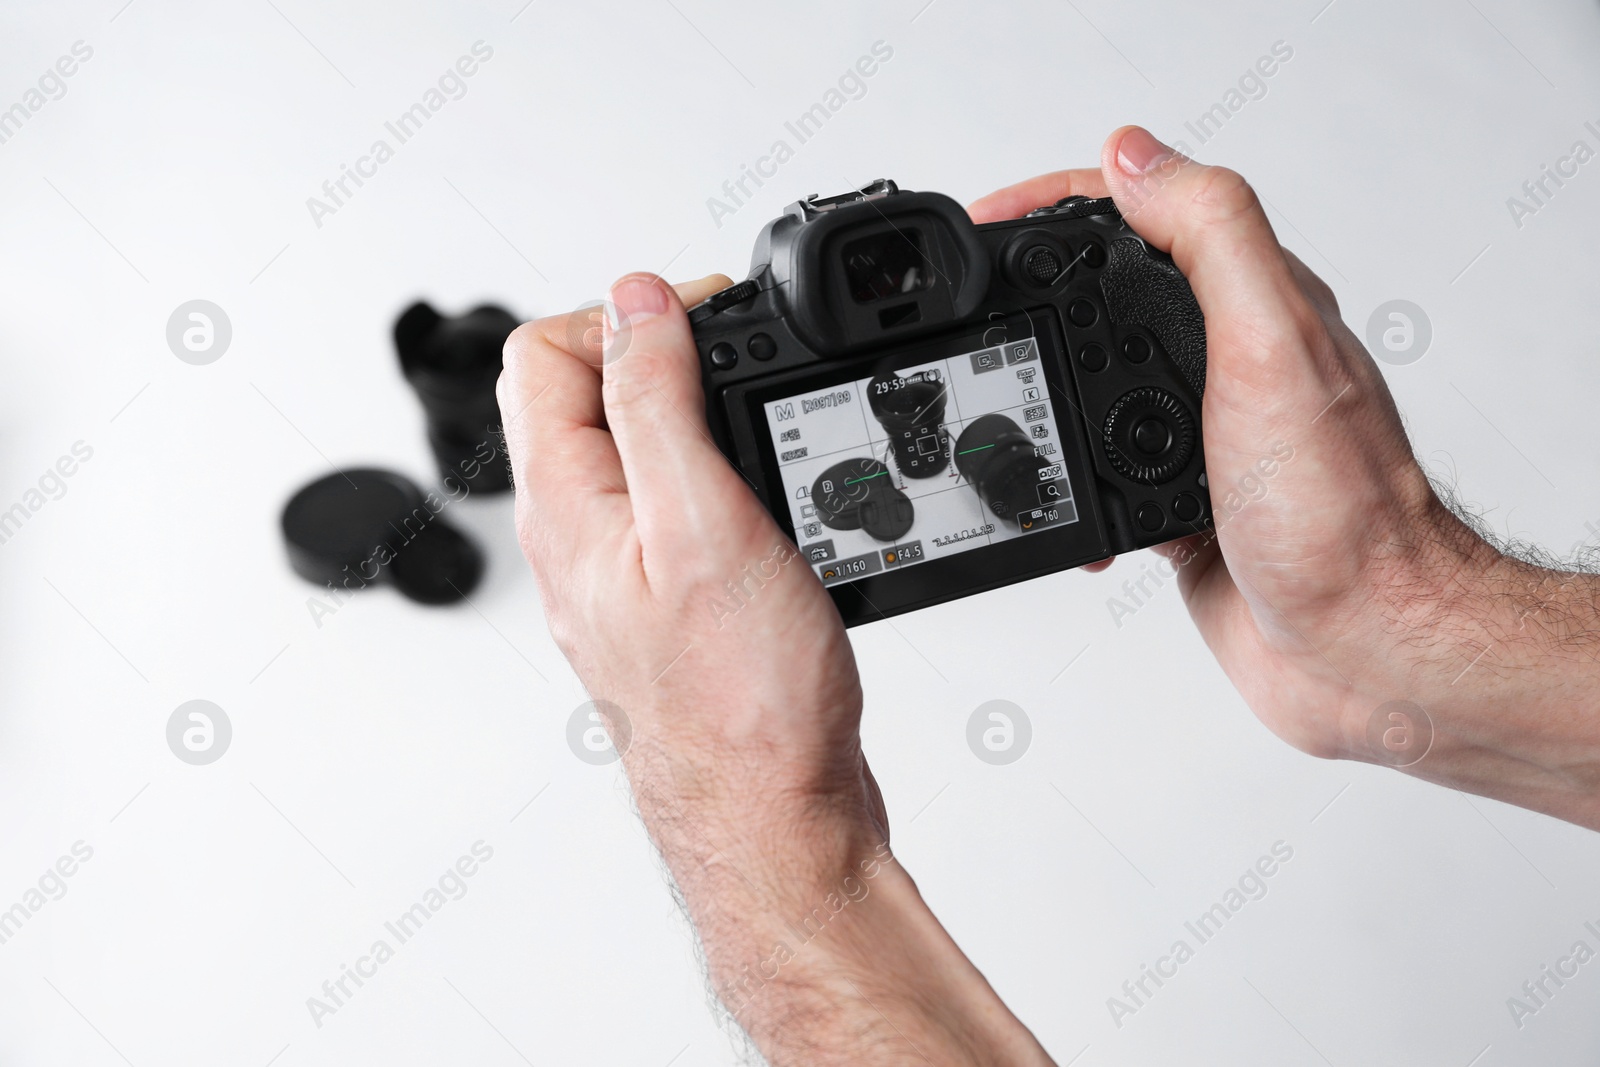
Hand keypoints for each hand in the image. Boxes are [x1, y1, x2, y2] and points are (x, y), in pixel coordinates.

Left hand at [499, 275, 1053, 1062]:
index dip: (624, 314)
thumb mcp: (701, 522)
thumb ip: (655, 401)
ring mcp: (619, 575)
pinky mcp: (667, 604)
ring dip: (692, 414)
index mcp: (564, 506)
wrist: (777, 820)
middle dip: (659, 354)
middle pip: (581, 395)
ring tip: (759, 423)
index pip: (542, 354)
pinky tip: (767, 497)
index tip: (704, 321)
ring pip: (632, 452)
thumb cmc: (740, 705)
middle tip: (738, 362)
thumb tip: (634, 301)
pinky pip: (671, 508)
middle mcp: (576, 539)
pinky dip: (717, 477)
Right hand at [972, 127, 1599, 827]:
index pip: (1150, 212)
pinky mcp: (1183, 501)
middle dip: (1034, 287)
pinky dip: (1064, 475)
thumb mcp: (1272, 347)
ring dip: (1040, 386)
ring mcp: (1206, 434)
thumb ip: (1212, 238)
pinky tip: (1056, 495)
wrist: (1362, 648)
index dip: (1064, 202)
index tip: (993, 220)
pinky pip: (1101, 469)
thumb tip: (1135, 154)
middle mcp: (1234, 360)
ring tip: (993, 390)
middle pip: (1113, 290)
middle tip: (972, 299)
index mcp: (1259, 302)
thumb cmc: (1340, 514)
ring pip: (1098, 383)